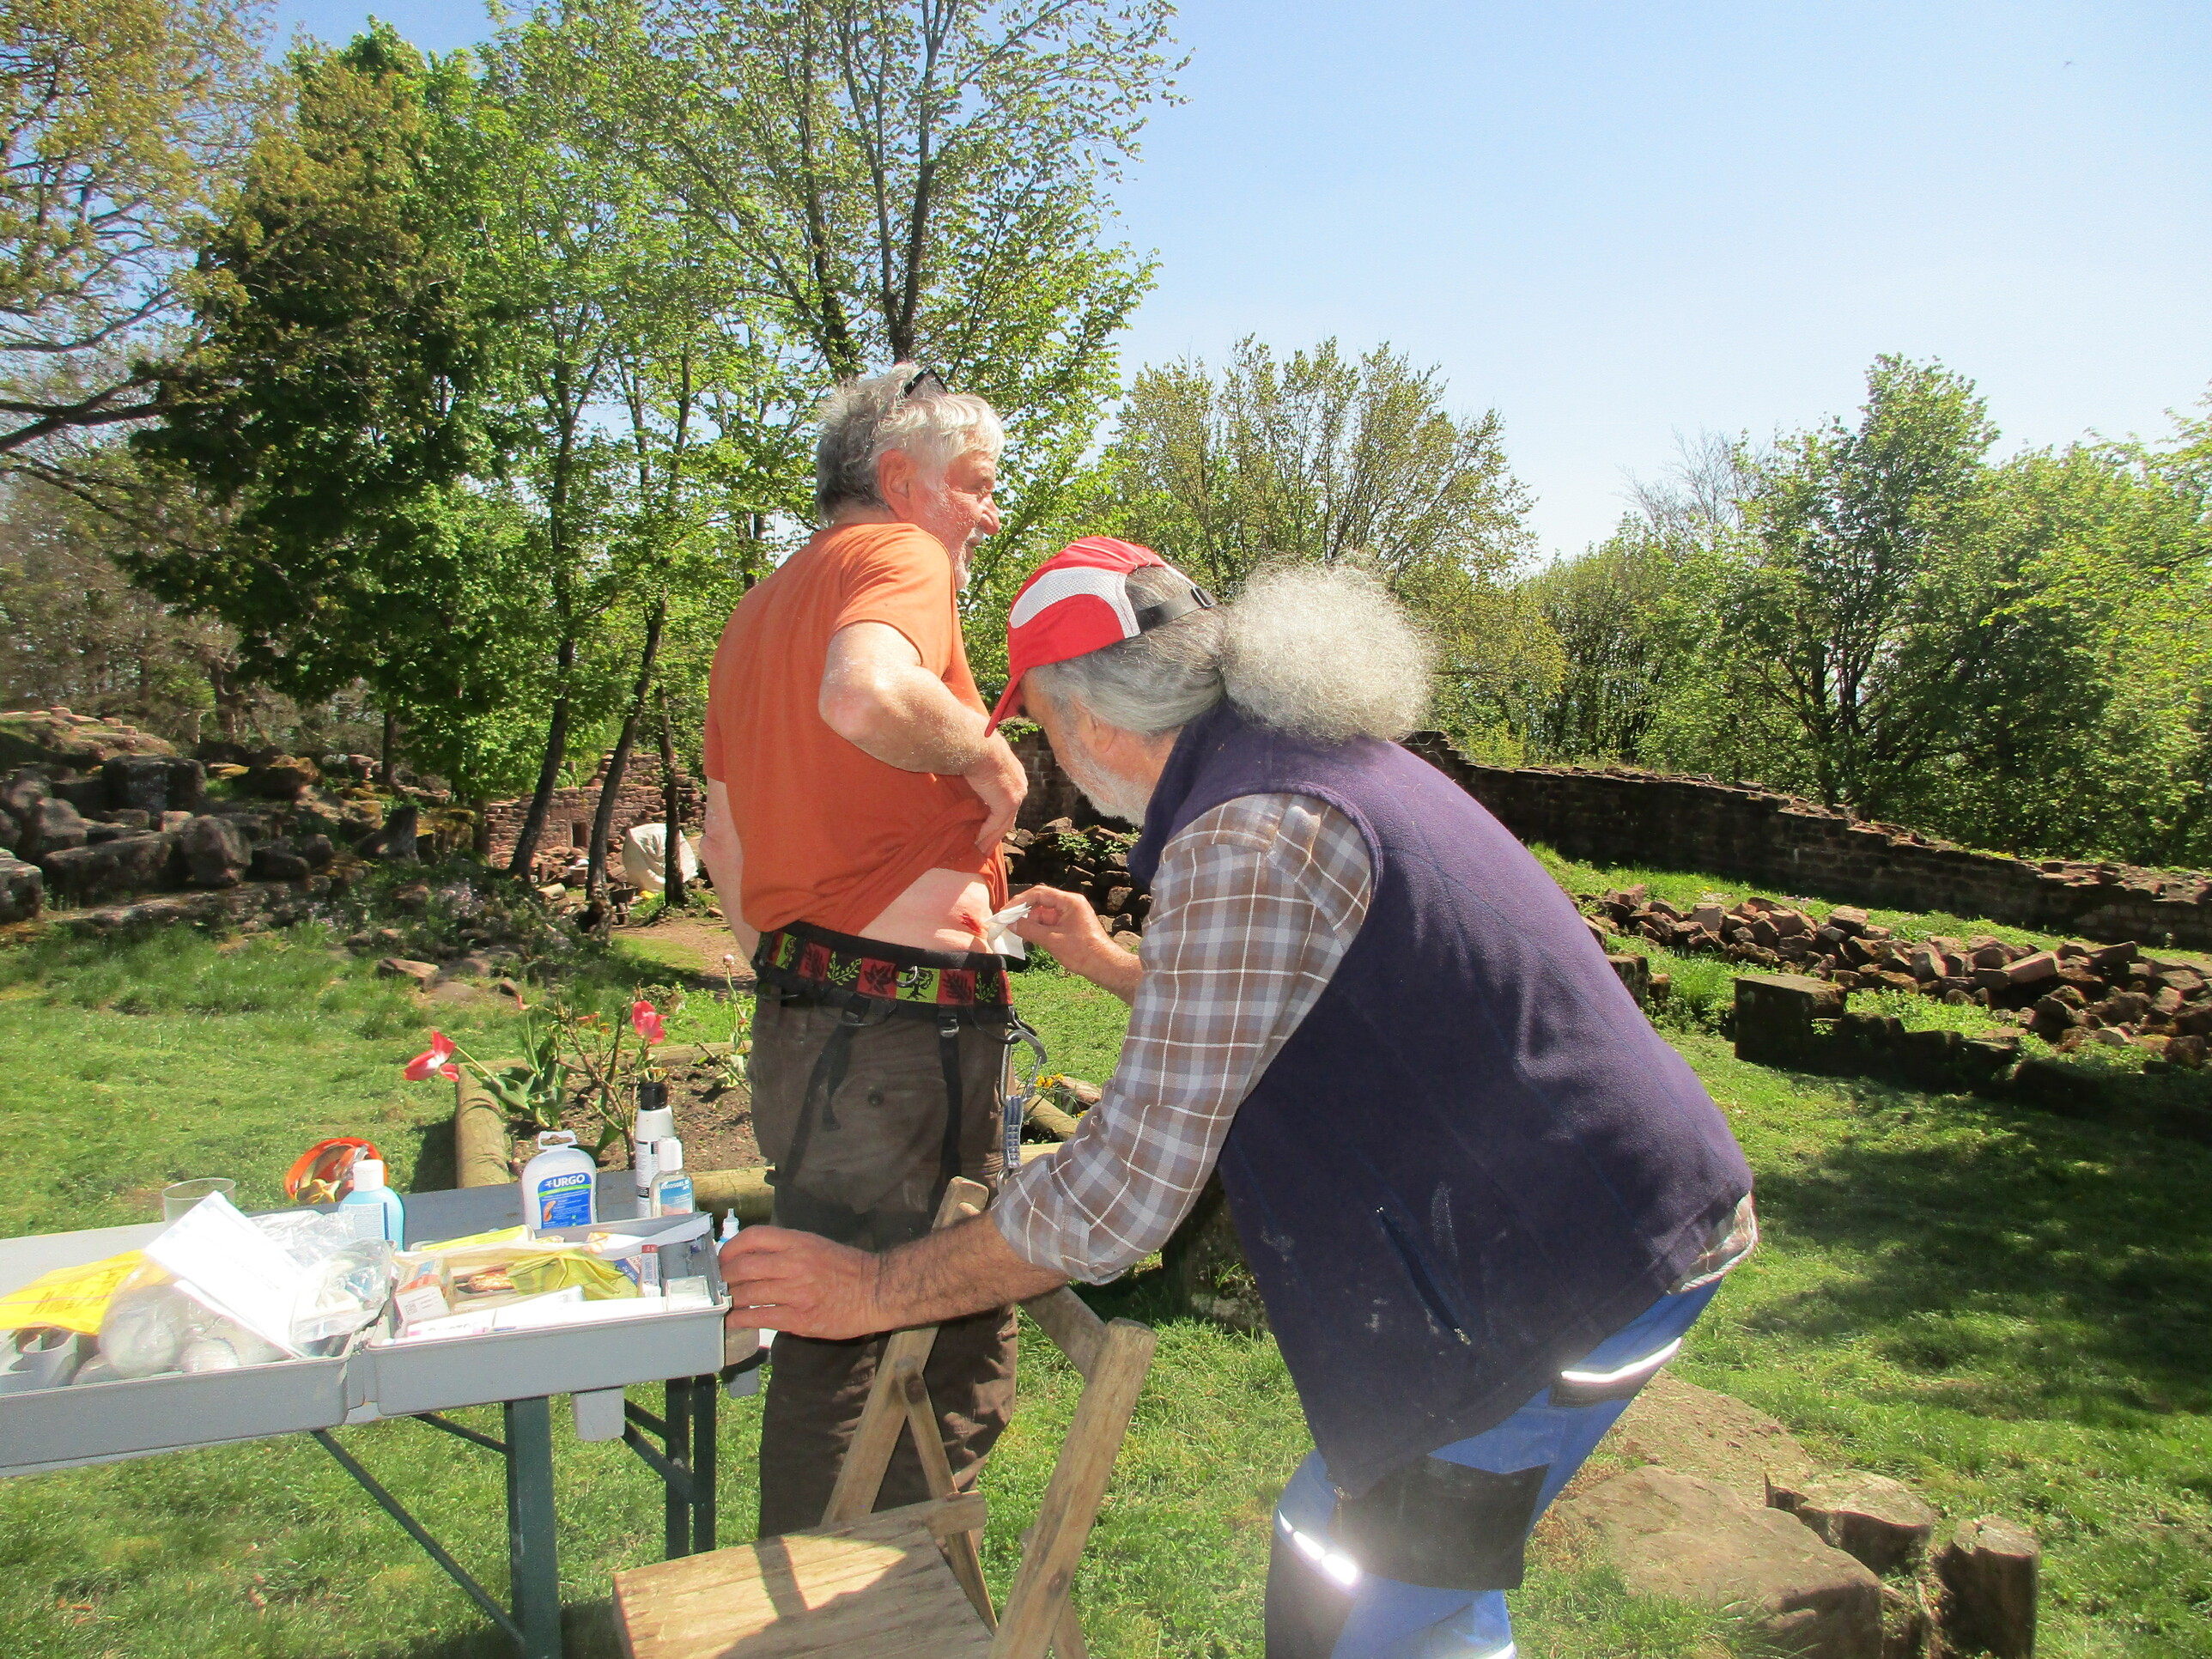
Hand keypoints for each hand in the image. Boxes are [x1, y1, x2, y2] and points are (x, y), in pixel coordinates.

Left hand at [719, 1226, 885, 1340]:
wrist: (876, 1291)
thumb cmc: (846, 1267)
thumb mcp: (816, 1245)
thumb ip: (785, 1249)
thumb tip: (750, 1258)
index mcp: (798, 1242)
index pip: (753, 1237)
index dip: (730, 1248)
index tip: (722, 1258)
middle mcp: (794, 1264)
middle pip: (743, 1267)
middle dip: (724, 1278)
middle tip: (718, 1285)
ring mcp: (796, 1292)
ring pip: (748, 1294)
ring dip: (730, 1300)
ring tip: (723, 1303)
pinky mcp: (799, 1318)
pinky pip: (760, 1317)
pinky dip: (741, 1319)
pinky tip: (734, 1321)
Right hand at [963, 733, 1027, 848]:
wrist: (977, 744)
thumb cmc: (974, 744)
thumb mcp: (980, 756)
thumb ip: (979, 767)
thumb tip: (966, 766)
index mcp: (1015, 773)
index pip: (1008, 799)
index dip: (999, 814)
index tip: (989, 825)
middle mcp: (1019, 785)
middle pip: (1009, 814)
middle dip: (998, 831)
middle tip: (986, 845)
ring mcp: (1016, 795)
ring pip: (1004, 823)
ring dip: (991, 838)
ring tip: (980, 850)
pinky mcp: (1006, 804)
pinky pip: (995, 824)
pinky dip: (985, 835)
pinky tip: (976, 844)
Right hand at [1012, 884, 1142, 1001]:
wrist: (1104, 966)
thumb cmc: (1082, 952)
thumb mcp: (1052, 940)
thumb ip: (1029, 930)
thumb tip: (1010, 924)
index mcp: (1069, 901)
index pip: (1039, 893)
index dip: (1019, 902)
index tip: (1005, 912)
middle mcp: (1070, 904)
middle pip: (1040, 902)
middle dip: (1023, 912)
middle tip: (1006, 922)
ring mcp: (1070, 915)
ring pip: (1043, 913)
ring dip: (1029, 922)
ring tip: (1015, 933)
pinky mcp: (1069, 926)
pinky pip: (1049, 923)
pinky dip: (1038, 928)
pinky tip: (1027, 937)